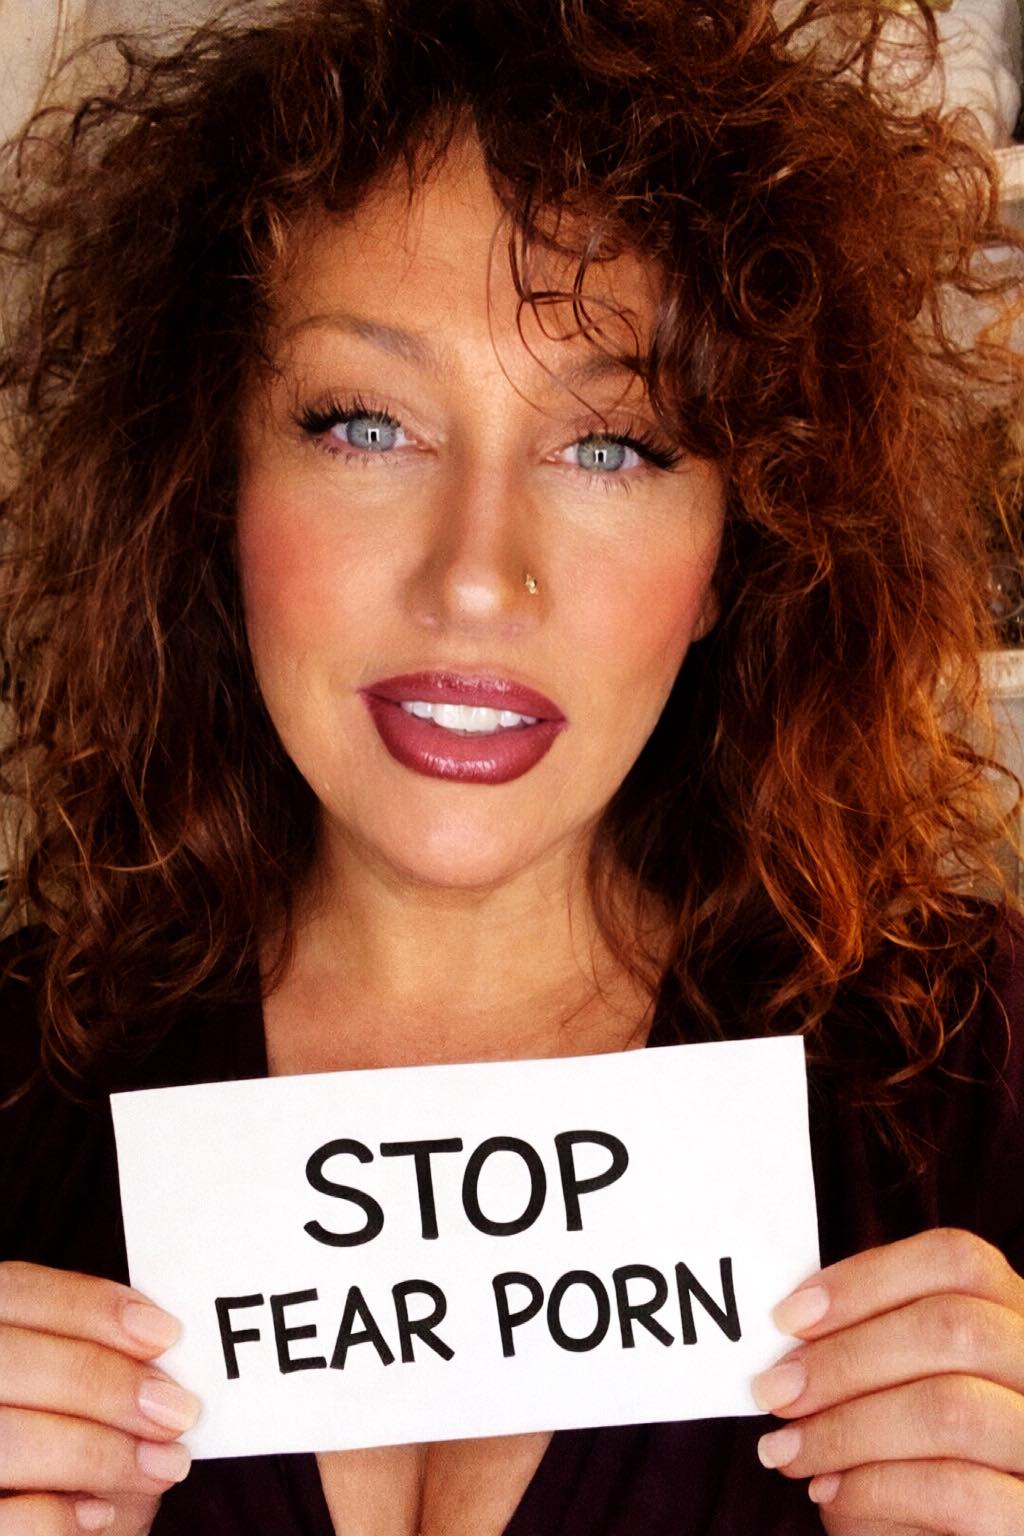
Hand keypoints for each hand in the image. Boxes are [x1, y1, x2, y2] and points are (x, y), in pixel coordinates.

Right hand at [0, 1260, 199, 1533]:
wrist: (37, 1514)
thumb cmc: (63, 1437)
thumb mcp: (74, 1385)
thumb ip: (100, 1358)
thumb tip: (161, 1355)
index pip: (19, 1291)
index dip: (92, 1307)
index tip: (164, 1333)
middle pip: (16, 1363)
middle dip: (109, 1385)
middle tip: (177, 1411)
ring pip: (10, 1439)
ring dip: (103, 1453)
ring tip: (165, 1465)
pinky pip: (4, 1520)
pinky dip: (57, 1518)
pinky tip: (101, 1514)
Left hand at [751, 1229, 1023, 1534]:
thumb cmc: (910, 1458)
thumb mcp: (893, 1384)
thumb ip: (864, 1342)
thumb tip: (790, 1328)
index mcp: (1011, 1316)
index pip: (956, 1261)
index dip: (865, 1279)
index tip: (787, 1317)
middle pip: (952, 1327)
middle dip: (844, 1359)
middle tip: (775, 1391)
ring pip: (951, 1408)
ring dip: (847, 1428)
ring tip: (788, 1449)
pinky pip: (956, 1491)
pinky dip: (875, 1488)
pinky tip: (831, 1493)